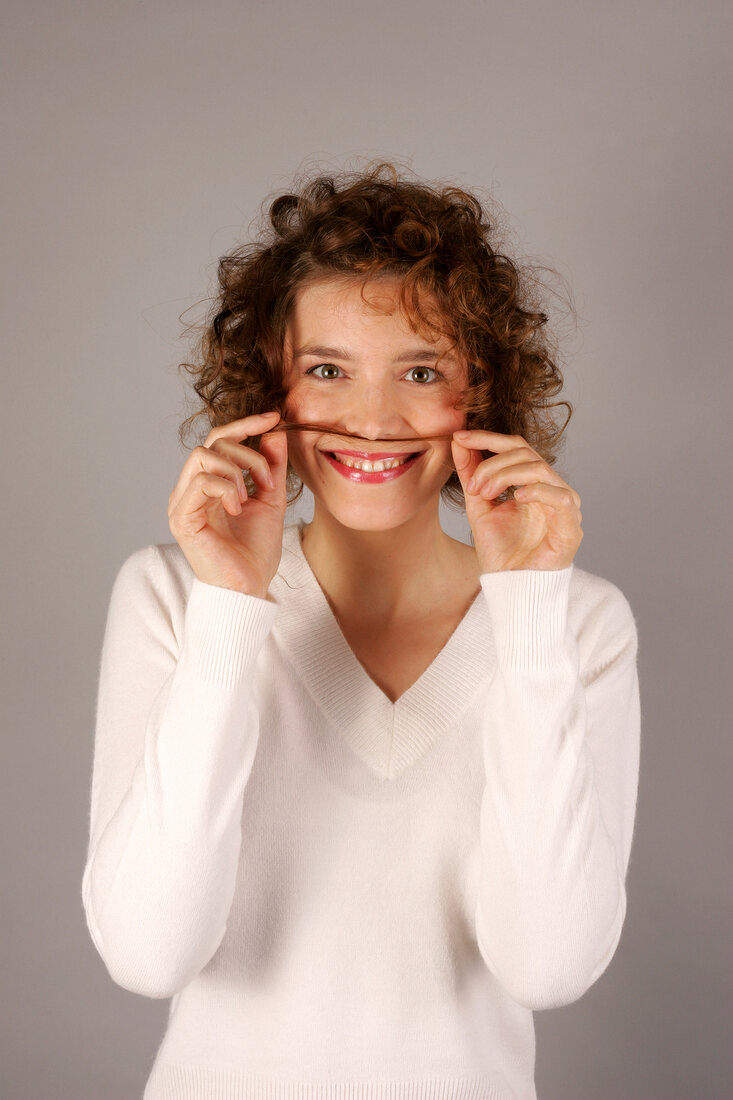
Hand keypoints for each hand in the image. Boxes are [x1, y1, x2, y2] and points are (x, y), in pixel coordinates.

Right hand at [168, 411, 287, 596]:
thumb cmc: (255, 552)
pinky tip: (237, 509)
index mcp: (208, 484)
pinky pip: (200, 481)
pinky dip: (226, 488)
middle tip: (269, 480)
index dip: (246, 424)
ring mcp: (182, 502)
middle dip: (248, 453)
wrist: (249, 588)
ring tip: (251, 497)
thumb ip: (271, 466)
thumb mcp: (271, 500)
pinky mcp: (181, 517)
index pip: (219, 439)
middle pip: (213, 442)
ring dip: (236, 470)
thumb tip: (275, 430)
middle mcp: (190, 489)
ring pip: (203, 456)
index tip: (274, 417)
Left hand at [450, 430, 582, 572]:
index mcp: (532, 482)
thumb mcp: (478, 506)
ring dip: (505, 476)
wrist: (511, 587)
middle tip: (473, 484)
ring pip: (539, 468)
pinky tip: (515, 498)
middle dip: (492, 462)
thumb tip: (459, 441)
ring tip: (485, 494)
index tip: (459, 437)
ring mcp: (564, 505)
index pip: (515, 447)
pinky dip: (536, 491)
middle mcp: (551, 488)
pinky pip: (560, 497)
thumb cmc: (501, 551)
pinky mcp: (571, 526)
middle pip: (526, 452)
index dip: (488, 438)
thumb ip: (472, 475)